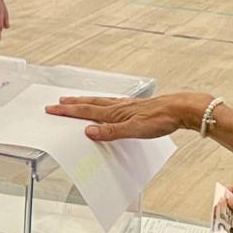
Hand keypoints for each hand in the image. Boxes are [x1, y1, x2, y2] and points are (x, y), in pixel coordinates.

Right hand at [46, 91, 207, 141]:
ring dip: (85, 101)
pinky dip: (102, 103)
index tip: (53, 108)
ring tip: (76, 100)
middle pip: (89, 103)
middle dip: (72, 103)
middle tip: (58, 102)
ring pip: (100, 101)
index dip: (67, 110)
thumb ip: (110, 132)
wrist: (180, 110)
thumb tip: (88, 132)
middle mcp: (117, 106)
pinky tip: (107, 105)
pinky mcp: (135, 107)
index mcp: (114, 112)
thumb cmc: (160, 119)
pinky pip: (112, 103)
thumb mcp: (134, 130)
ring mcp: (126, 106)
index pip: (85, 111)